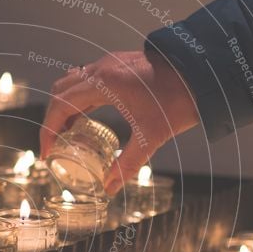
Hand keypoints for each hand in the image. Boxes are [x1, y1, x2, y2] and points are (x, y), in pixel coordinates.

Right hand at [40, 50, 198, 194]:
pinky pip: (88, 80)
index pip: (60, 106)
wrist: (204, 73)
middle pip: (60, 92)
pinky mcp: (119, 64)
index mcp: (102, 84)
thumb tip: (110, 187)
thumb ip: (127, 163)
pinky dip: (80, 98)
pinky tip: (91, 117)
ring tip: (70, 133)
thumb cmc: (178, 101)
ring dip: (65, 107)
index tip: (48, 151)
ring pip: (72, 82)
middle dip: (53, 119)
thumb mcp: (150, 137)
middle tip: (55, 144)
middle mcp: (101, 69)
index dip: (49, 130)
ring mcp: (110, 63)